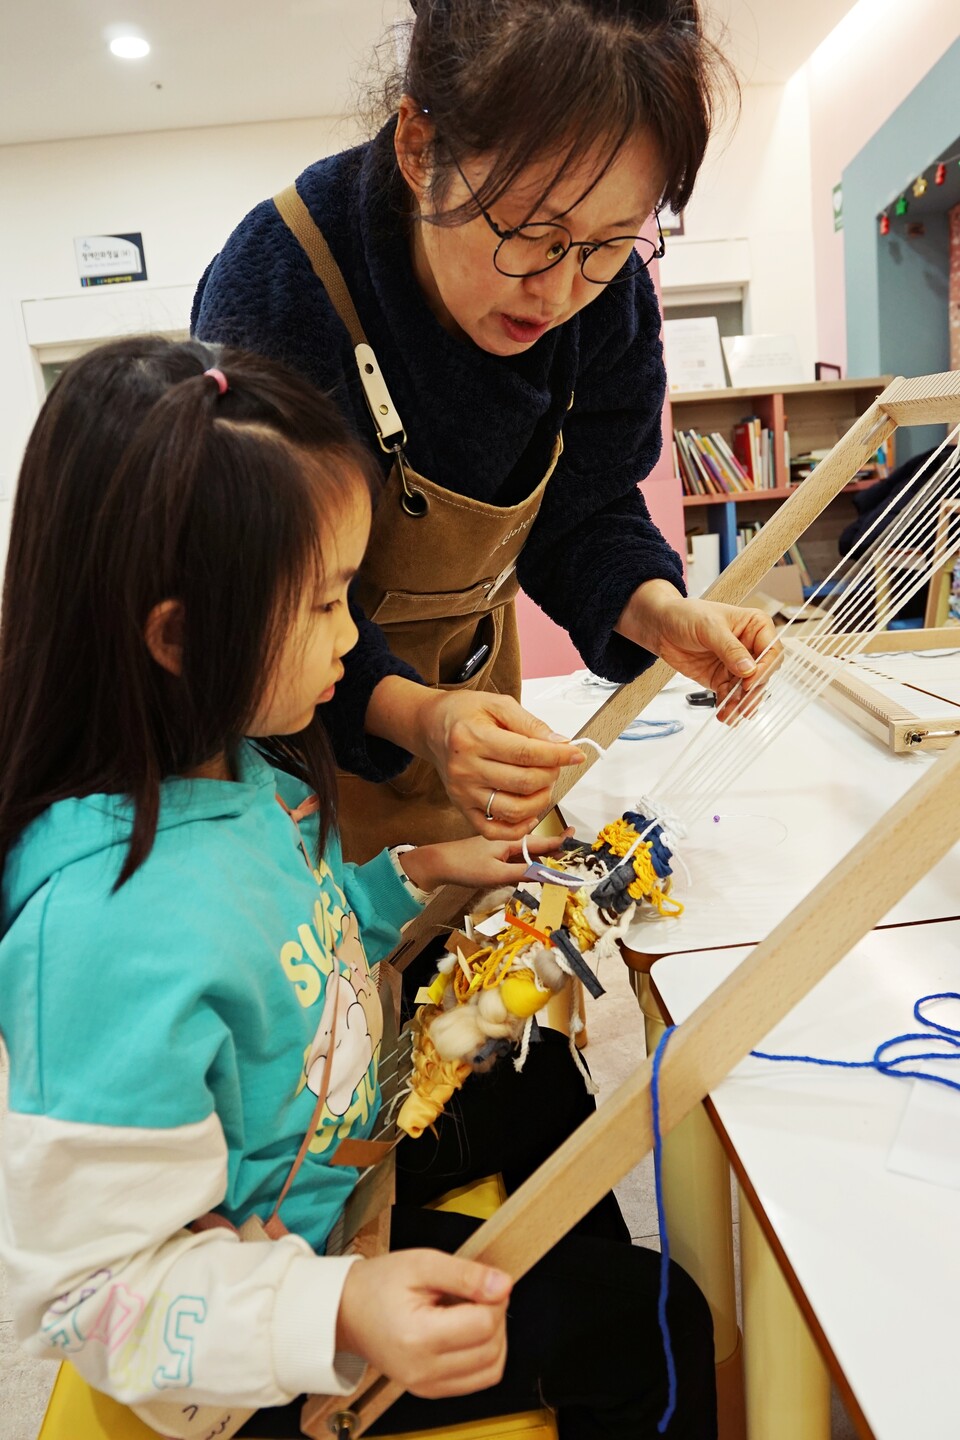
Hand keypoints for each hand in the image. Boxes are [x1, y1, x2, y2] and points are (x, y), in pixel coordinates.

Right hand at [336, 1250, 510, 1397]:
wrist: (347, 1311)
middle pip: (492, 1349)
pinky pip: (477, 1381)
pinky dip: (483, 1356)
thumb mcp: (421, 1263)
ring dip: (494, 1338)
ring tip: (471, 1313)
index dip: (493, 1297)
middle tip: (477, 1293)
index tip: (482, 1281)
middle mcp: (422, 1370)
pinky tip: (466, 1333)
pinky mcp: (430, 1390)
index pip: (484, 1324)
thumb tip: (503, 1285)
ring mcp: (426, 1385)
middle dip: (496, 1316)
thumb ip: (465, 1274)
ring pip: (491, 1369)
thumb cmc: (378, 1285)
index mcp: (418, 1337)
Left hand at [398, 831, 567, 893]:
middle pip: (540, 846)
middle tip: (576, 860)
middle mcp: (510, 840)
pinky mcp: (496, 855)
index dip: (563, 843)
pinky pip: (520, 857)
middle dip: (558, 853)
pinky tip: (537, 869)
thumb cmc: (466, 866)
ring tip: (563, 865)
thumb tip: (551, 875)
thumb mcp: (496, 874)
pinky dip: (531, 863)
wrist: (438, 864)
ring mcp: (503, 847)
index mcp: (513, 840)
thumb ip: (524, 874)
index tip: (580, 841)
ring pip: (531, 852)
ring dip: (546, 859)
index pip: (545, 841)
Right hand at [416, 690, 584, 838]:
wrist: (433, 728)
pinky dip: (519, 827)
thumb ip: (530, 724)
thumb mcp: (498, 704)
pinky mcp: (462, 808)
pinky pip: (494, 830)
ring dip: (540, 800)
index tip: (576, 753)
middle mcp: (465, 769)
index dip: (558, 755)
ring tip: (542, 784)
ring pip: (514, 810)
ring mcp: (463, 793)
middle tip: (554, 764)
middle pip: (524, 782)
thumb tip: (560, 744)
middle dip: (550, 775)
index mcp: (473, 738)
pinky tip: (529, 811)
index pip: (526, 753)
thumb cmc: (466, 714)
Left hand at [620, 580, 780, 715]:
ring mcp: (736, 665)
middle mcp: (750, 647)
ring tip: (731, 713)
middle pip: (762, 674)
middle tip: (741, 703)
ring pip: (747, 690)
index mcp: (755, 626)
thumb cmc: (687, 614)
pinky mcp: (722, 678)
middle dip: (752, 691)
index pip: (772, 651)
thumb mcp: (710, 627)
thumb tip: (748, 668)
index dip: (764, 668)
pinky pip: (730, 695)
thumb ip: (730, 648)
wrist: (661, 626)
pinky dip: (728, 706)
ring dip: (741, 703)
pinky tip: (725, 713)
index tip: (750, 681)